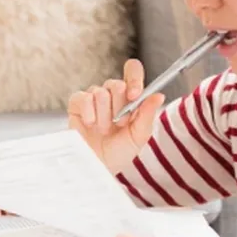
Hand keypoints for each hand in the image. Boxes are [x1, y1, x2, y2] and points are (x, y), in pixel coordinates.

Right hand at [67, 59, 165, 174]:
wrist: (97, 166)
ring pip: (100, 93)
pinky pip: (83, 98)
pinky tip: (90, 124)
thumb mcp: (139, 136)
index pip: (132, 70)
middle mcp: (112, 94)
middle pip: (117, 84)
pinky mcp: (77, 104)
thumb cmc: (119, 152)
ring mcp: (93, 98)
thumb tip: (159, 95)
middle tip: (119, 124)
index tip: (134, 95)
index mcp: (130, 96)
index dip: (134, 78)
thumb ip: (148, 114)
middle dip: (120, 107)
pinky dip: (88, 113)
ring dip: (104, 116)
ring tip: (104, 130)